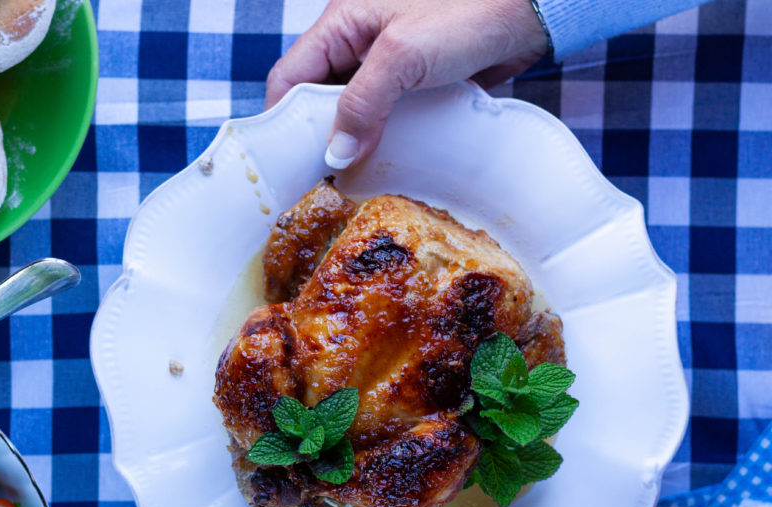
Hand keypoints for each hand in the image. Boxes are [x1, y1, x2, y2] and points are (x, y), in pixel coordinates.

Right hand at [265, 0, 548, 168]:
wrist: (534, 7)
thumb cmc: (470, 9)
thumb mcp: (403, 55)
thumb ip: (362, 104)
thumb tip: (335, 153)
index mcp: (342, 22)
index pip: (290, 77)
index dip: (283, 121)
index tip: (286, 164)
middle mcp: (358, 40)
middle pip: (317, 96)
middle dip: (317, 136)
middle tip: (320, 179)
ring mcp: (388, 60)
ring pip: (351, 108)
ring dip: (351, 140)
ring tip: (350, 177)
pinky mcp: (416, 78)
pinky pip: (385, 113)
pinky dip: (380, 136)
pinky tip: (383, 161)